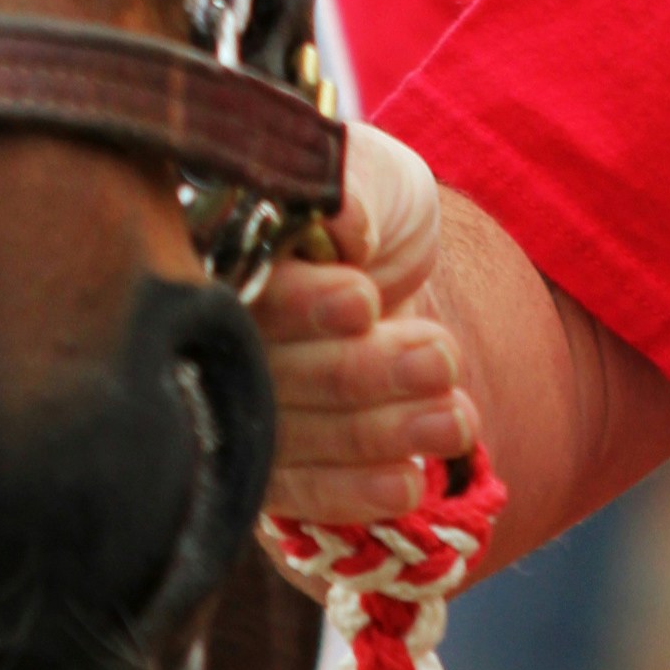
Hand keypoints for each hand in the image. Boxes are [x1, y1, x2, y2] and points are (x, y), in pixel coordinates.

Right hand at [254, 127, 475, 528]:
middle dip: (359, 373)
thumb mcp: (373, 175)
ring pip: (290, 436)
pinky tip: (407, 487)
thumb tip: (342, 217)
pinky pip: (298, 493)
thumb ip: (353, 190)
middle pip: (269, 373)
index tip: (365, 300)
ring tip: (455, 419)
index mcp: (220, 253)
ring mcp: (237, 404)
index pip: (245, 291)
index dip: (303, 304)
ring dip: (376, 435)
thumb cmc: (374, 210)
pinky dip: (352, 494)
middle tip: (440, 359)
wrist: (397, 269)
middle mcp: (214, 334)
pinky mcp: (270, 465)